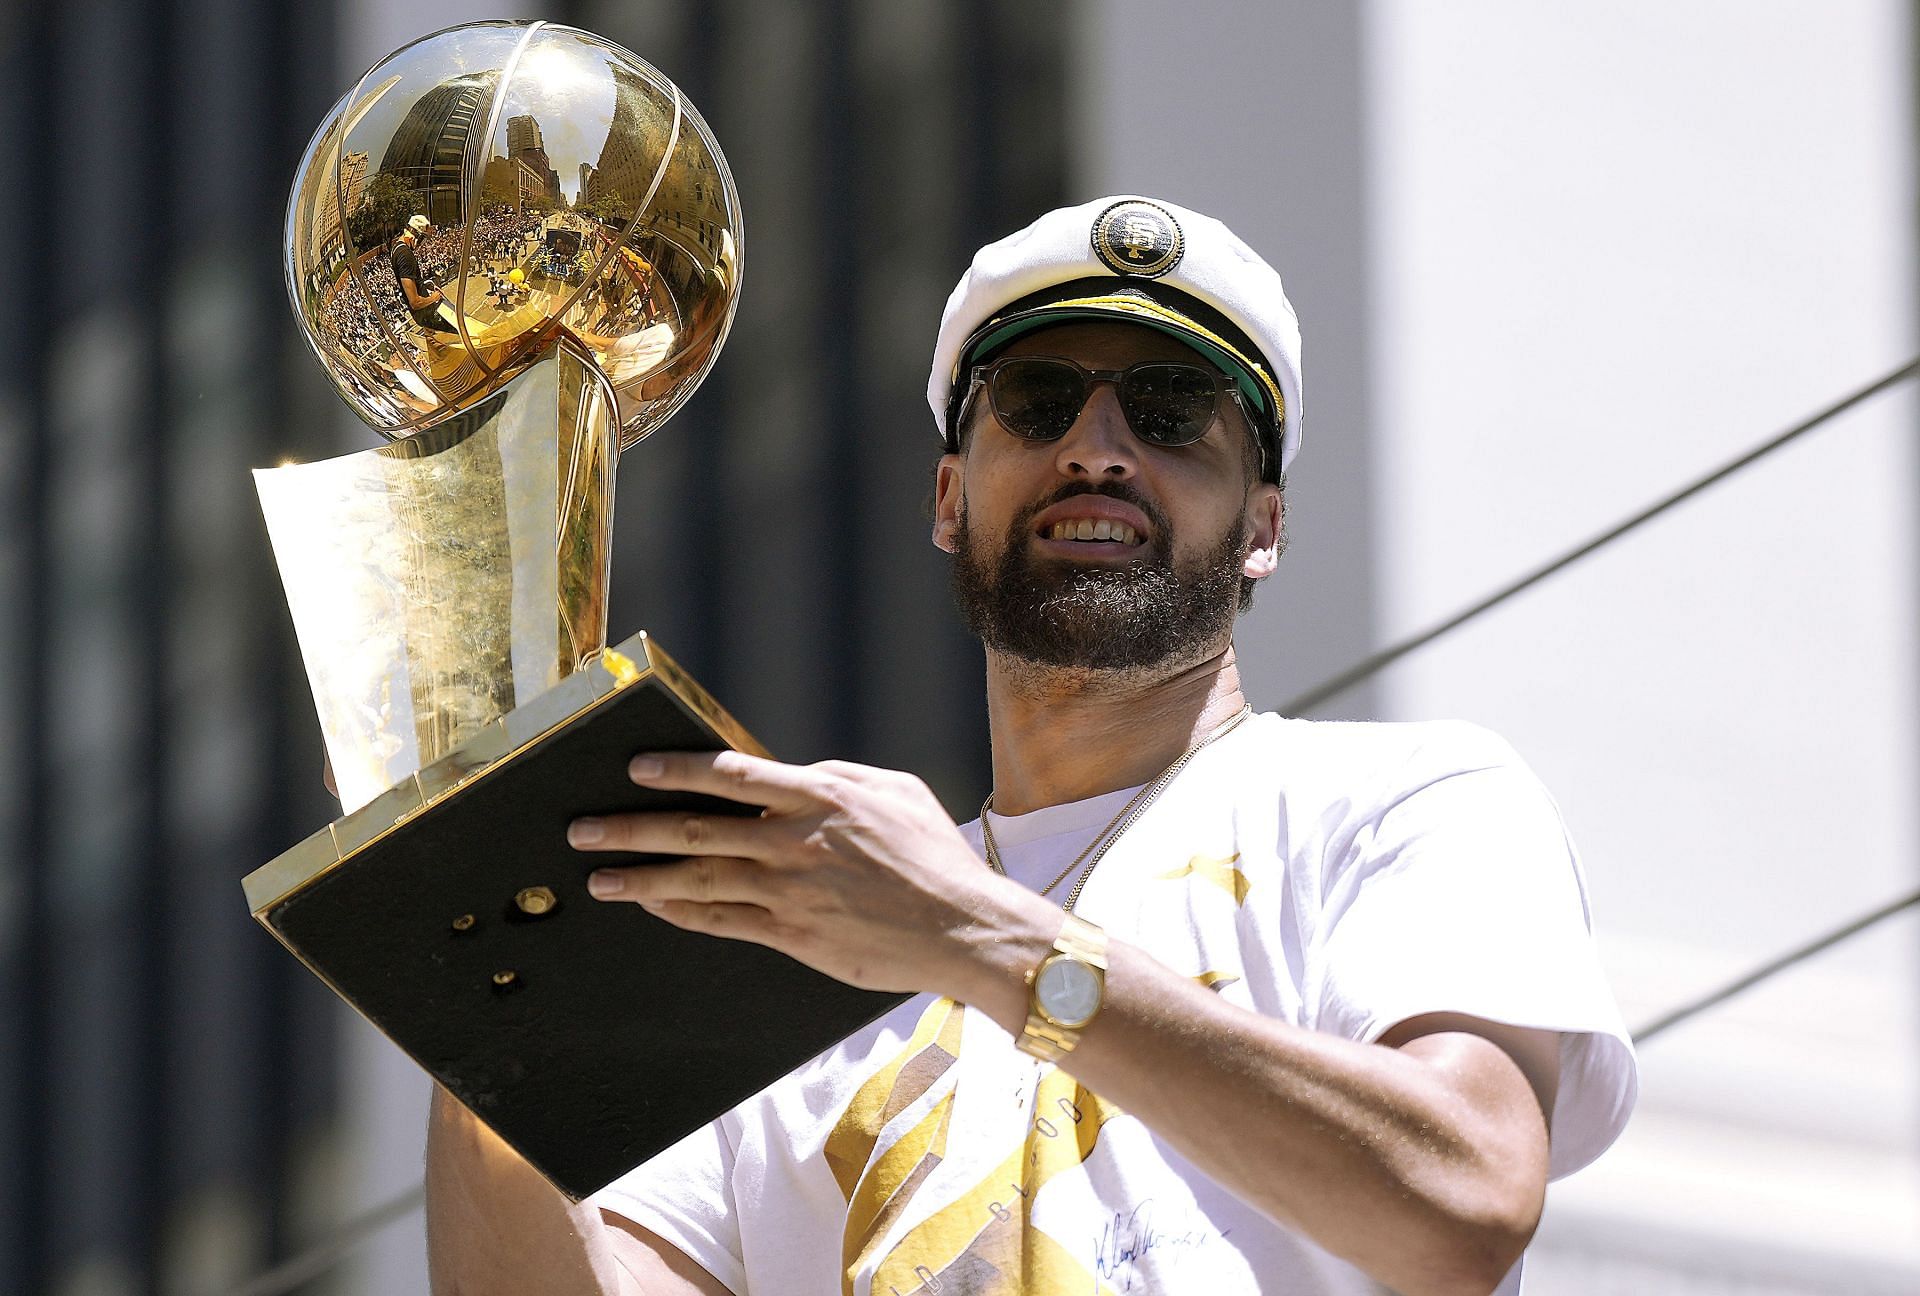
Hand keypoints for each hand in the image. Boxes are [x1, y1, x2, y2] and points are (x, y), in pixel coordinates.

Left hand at [567, 750, 1045, 998]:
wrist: (962, 928)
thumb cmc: (936, 855)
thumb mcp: (897, 791)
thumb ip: (839, 776)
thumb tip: (795, 772)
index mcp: (820, 796)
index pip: (732, 775)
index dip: (678, 771)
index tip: (636, 770)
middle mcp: (794, 841)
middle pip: (696, 829)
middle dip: (632, 827)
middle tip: (583, 827)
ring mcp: (789, 891)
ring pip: (698, 879)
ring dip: (640, 877)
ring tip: (598, 877)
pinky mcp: (792, 934)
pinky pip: (723, 921)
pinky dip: (682, 912)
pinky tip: (652, 905)